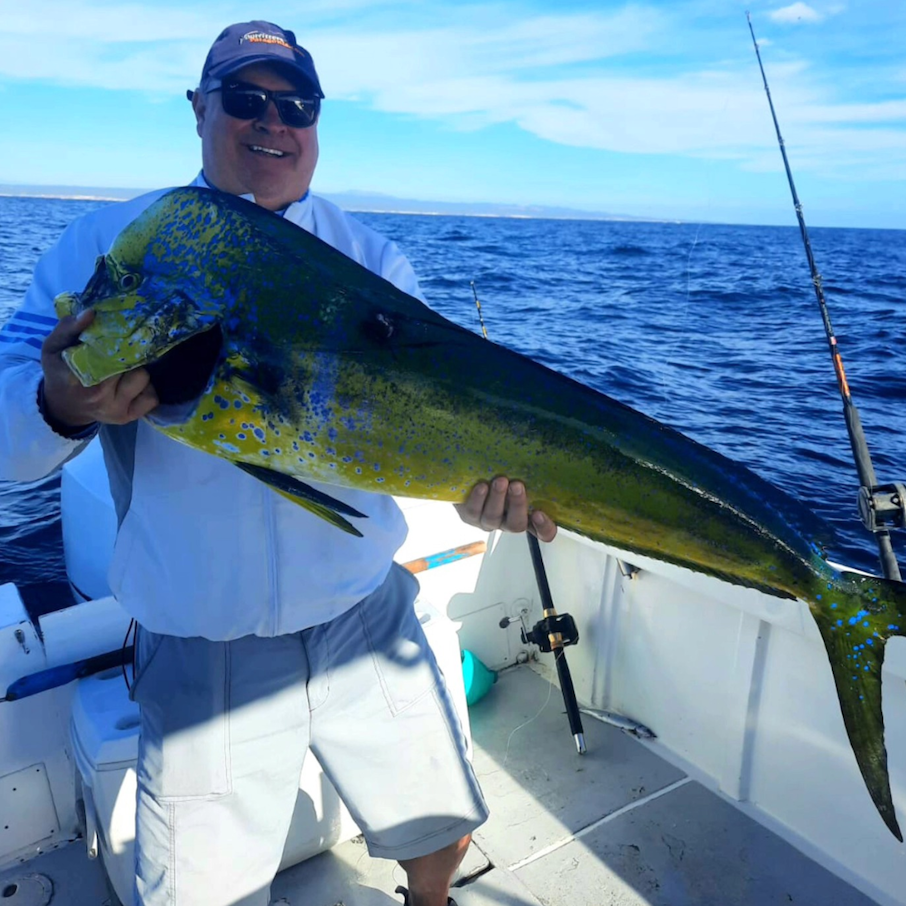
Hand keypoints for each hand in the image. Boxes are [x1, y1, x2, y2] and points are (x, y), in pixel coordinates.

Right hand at [41, 310, 158, 428]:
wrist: (64, 406)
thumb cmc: (60, 372)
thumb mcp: (52, 348)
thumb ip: (67, 328)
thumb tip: (91, 313)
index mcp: (79, 377)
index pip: (109, 354)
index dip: (119, 341)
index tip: (121, 333)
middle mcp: (99, 396)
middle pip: (132, 365)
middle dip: (131, 354)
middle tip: (126, 349)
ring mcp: (116, 409)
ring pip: (144, 379)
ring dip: (139, 370)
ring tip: (126, 367)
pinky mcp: (129, 417)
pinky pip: (152, 398)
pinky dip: (147, 388)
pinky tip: (133, 383)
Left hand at [455, 477, 556, 541]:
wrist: (471, 472)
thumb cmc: (503, 470)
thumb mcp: (520, 471)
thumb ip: (531, 470)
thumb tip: (548, 447)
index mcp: (528, 514)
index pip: (544, 531)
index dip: (544, 527)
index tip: (539, 513)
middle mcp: (509, 521)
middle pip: (516, 524)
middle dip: (517, 504)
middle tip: (517, 485)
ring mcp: (489, 521)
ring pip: (493, 518)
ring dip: (498, 499)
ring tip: (500, 480)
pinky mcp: (470, 516)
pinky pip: (473, 512)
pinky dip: (478, 499)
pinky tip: (481, 486)